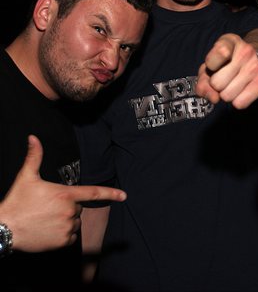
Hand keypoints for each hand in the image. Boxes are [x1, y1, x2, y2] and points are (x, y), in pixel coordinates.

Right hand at [0, 135, 126, 251]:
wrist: (4, 229)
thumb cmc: (16, 202)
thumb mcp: (26, 177)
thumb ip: (34, 157)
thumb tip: (33, 138)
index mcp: (65, 194)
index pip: (93, 192)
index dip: (111, 193)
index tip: (124, 196)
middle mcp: (69, 211)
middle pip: (78, 207)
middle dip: (67, 207)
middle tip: (47, 208)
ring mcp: (67, 227)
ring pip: (74, 222)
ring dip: (65, 220)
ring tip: (46, 219)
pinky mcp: (63, 241)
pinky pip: (70, 237)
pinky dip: (63, 234)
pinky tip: (47, 230)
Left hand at [195, 33, 257, 108]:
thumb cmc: (228, 64)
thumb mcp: (211, 66)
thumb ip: (203, 81)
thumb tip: (213, 98)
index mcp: (230, 41)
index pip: (220, 53)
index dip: (211, 65)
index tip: (214, 65)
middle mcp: (245, 52)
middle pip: (217, 83)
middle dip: (217, 85)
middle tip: (225, 78)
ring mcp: (256, 67)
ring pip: (227, 96)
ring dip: (227, 94)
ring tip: (233, 84)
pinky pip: (240, 103)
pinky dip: (238, 101)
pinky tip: (242, 90)